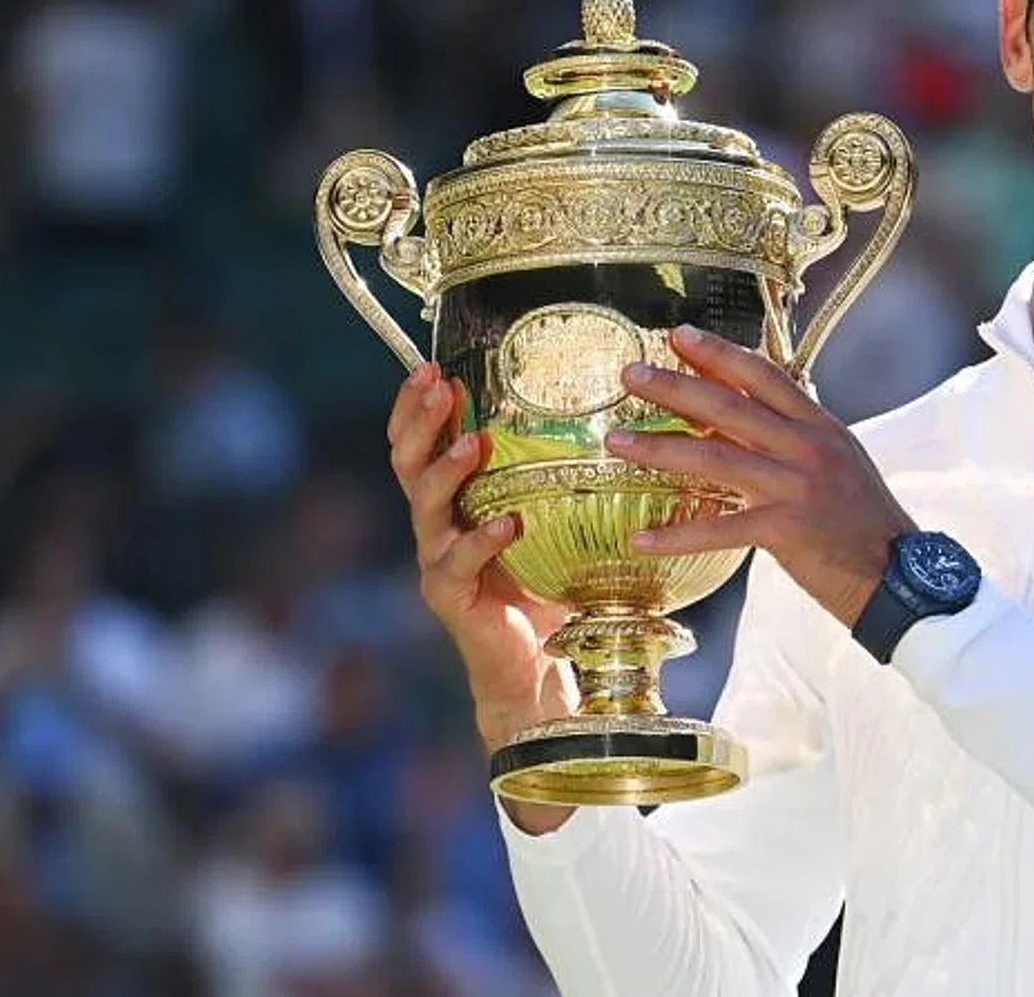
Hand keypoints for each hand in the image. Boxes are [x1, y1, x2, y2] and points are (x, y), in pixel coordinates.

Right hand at [388, 363, 573, 758]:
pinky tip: (507, 523)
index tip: (432, 367)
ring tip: (472, 445)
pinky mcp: (448, 597)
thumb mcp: (557, 523)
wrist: (535, 665)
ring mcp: (437, 561)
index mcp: (454, 500)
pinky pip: (456, 563)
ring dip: (447, 471)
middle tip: (436, 386)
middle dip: (420, 422)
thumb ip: (565, 481)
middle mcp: (436, 524)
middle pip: (409, 464)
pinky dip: (481, 540)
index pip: (420, 443)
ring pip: (425, 507)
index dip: (416, 407)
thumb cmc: (550, 585)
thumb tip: (624, 424)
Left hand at [603, 325, 915, 627]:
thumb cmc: (864, 522)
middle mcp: (809, 447)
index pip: (765, 375)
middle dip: (676, 386)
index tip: (679, 336)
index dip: (719, 353)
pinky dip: (676, 535)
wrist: (900, 575)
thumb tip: (739, 414)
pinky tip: (640, 540)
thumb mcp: (835, 463)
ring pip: (716, 459)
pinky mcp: (786, 530)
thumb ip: (791, 437)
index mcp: (821, 426)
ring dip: (660, 449)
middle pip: (731, 407)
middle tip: (632, 372)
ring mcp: (798, 487)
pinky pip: (719, 529)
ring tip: (617, 441)